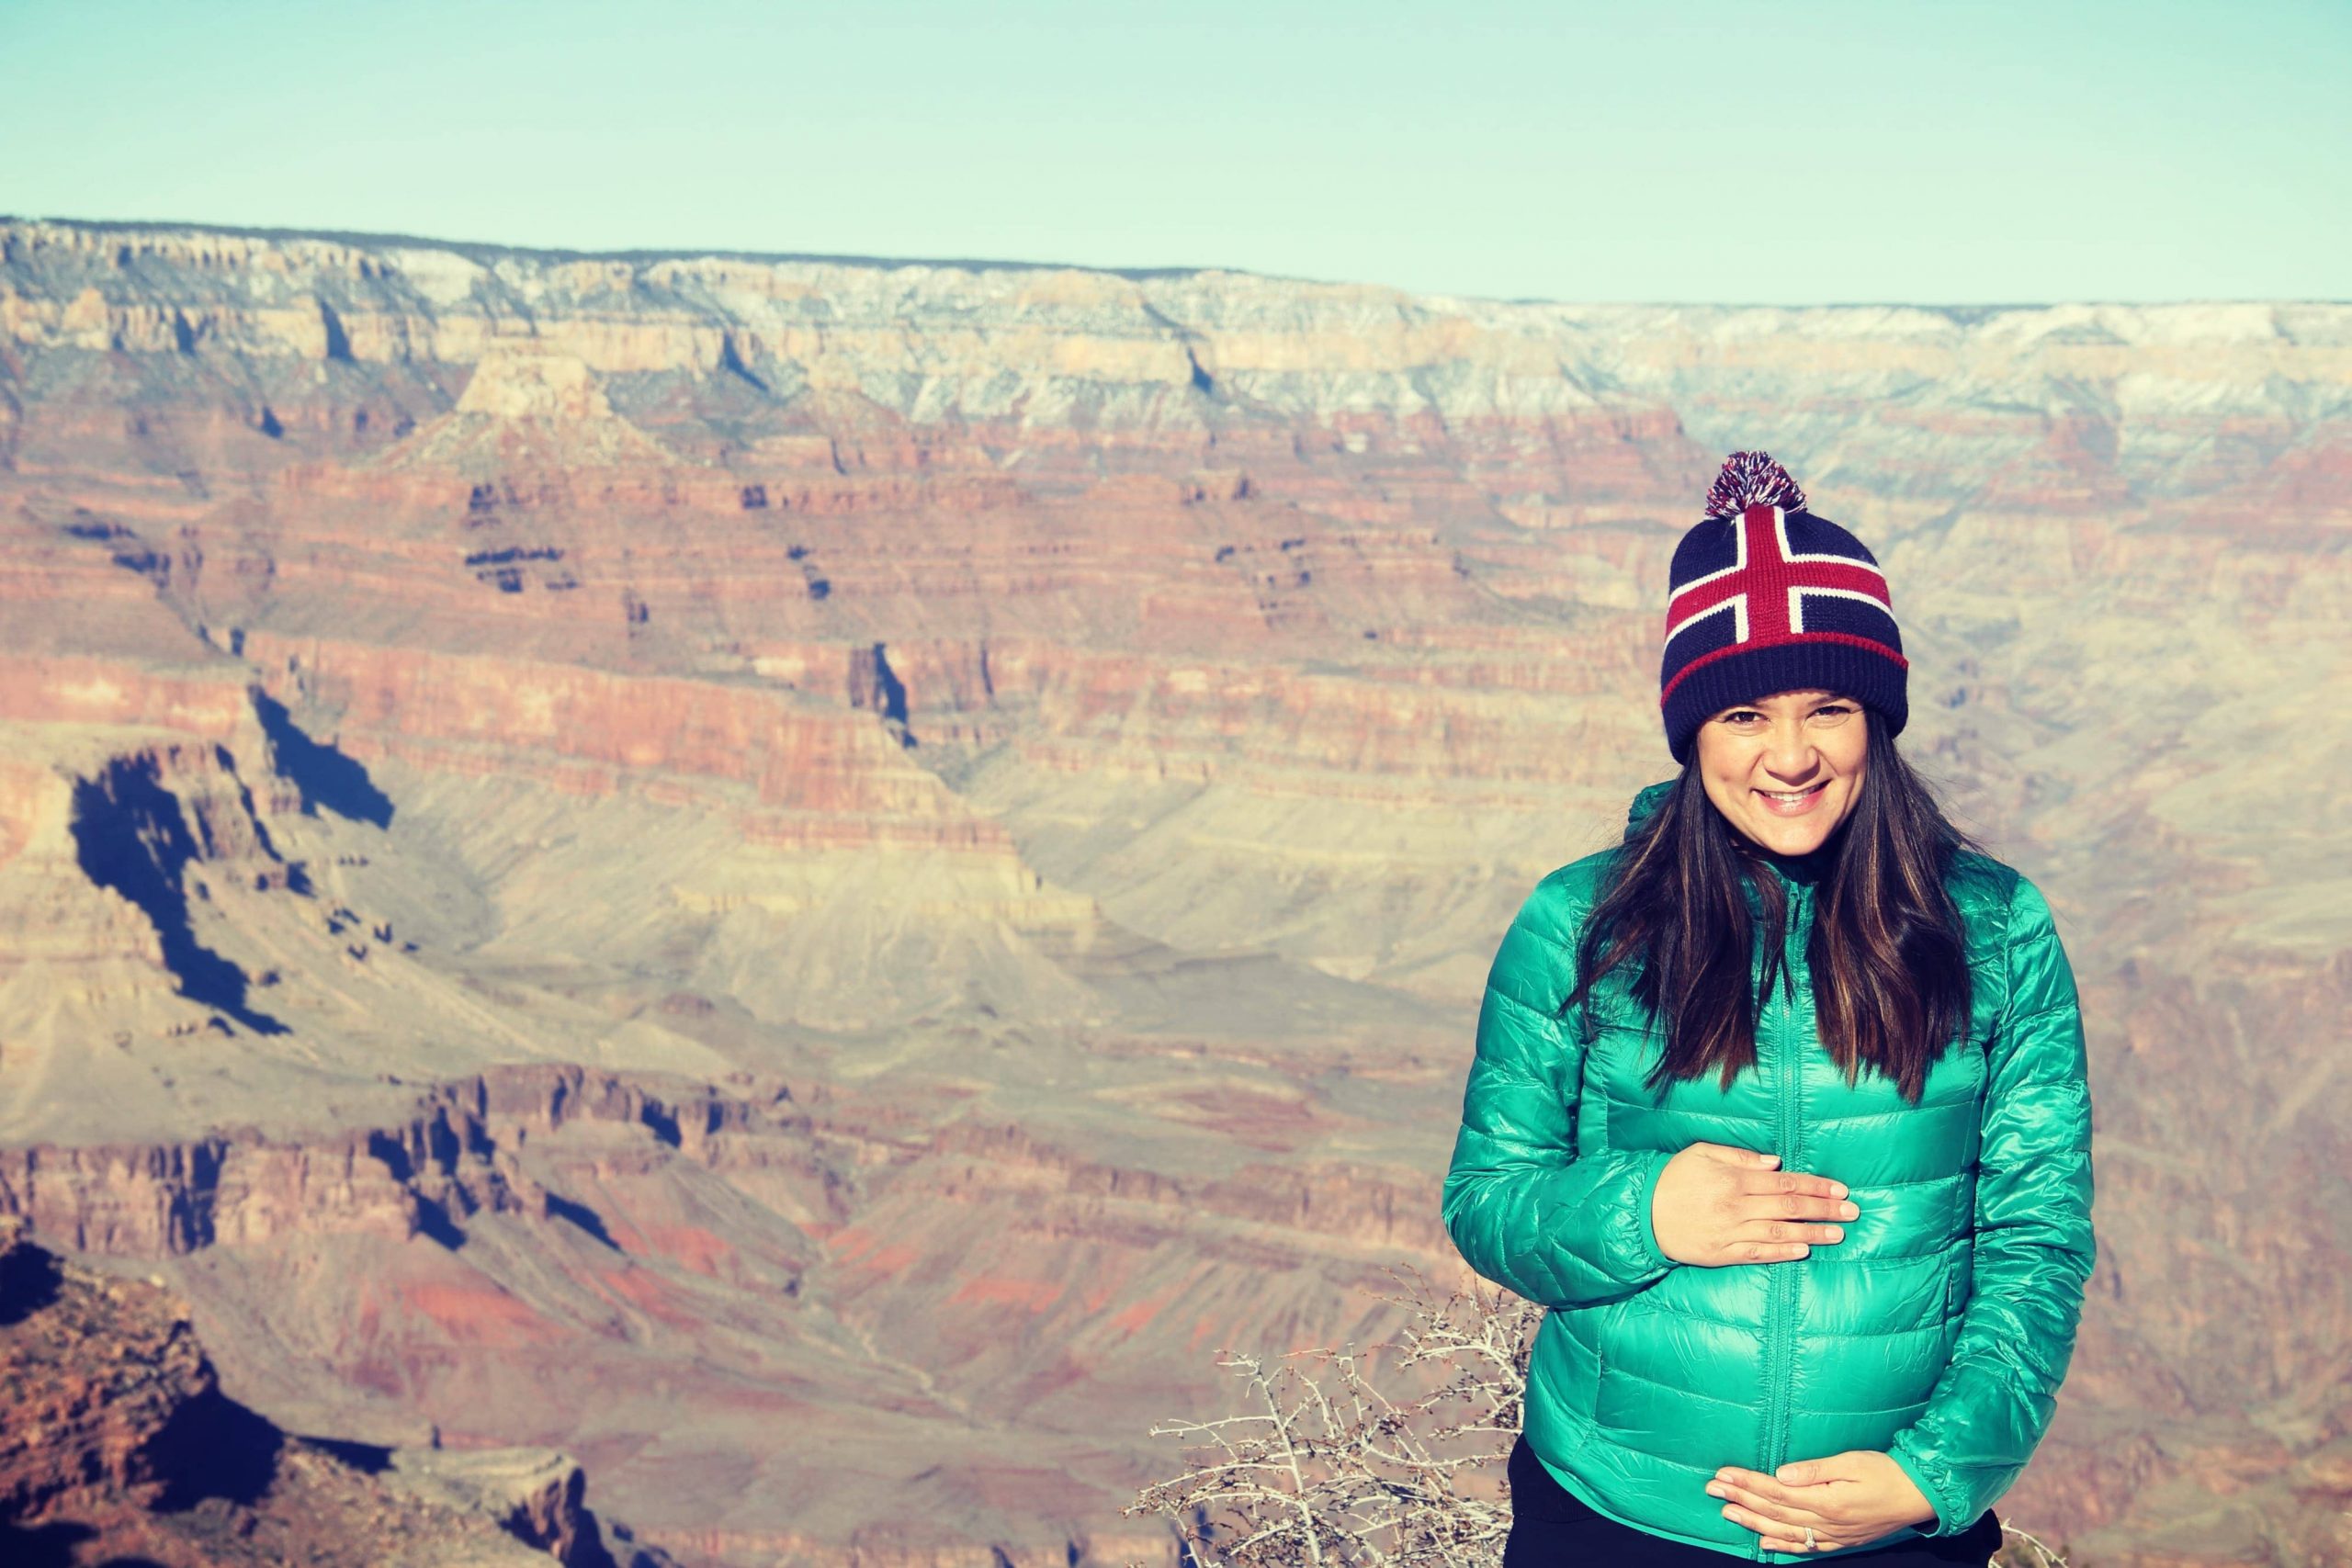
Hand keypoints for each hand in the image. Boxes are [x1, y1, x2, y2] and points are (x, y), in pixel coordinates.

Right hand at [1649, 1142, 1858, 1266]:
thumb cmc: (1672, 1178)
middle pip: (1789, 1206)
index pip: (1784, 1182)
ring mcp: (1730, 1232)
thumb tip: (1775, 1163)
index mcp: (1733, 1178)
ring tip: (1839, 1233)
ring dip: (1812, 1232)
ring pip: (1779, 1232)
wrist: (1640, 1212)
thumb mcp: (1701, 1153)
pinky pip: (1758, 1254)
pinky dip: (1783, 1253)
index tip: (1840, 1189)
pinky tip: (1804, 1250)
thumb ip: (1738, 1156)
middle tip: (1853, 1212)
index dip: (1816, 1186)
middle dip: (1824, 1209)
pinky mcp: (1722, 1254)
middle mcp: (1736, 1205)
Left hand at [1705, 1450, 1937, 1552]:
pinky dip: (1782, 1545)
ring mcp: (1832, 1534)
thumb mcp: (1851, 1463)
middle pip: (1774, 1511)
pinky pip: (1805, 1546)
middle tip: (1712, 1488)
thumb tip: (1780, 1474)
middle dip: (1741, 1498)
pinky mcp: (1840, 1540)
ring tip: (1727, 1511)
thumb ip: (1814, 1470)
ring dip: (1753, 1521)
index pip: (1776, 1491)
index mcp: (1826, 1501)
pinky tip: (1763, 1541)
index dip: (1747, 1482)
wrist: (1917, 1495)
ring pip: (1784, 1531)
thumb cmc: (1884, 1472)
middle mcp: (1826, 1522)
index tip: (1723, 1473)